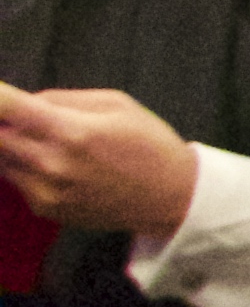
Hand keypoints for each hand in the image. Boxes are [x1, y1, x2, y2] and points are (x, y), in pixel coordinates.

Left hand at [0, 83, 206, 234]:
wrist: (174, 198)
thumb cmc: (150, 145)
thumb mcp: (117, 104)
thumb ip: (63, 99)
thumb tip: (25, 102)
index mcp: (72, 131)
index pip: (6, 107)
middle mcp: (52, 163)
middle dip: (4, 122)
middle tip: (24, 119)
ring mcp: (46, 190)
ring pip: (0, 158)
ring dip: (11, 145)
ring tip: (47, 141)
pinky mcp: (45, 208)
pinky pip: (15, 179)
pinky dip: (25, 167)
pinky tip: (59, 167)